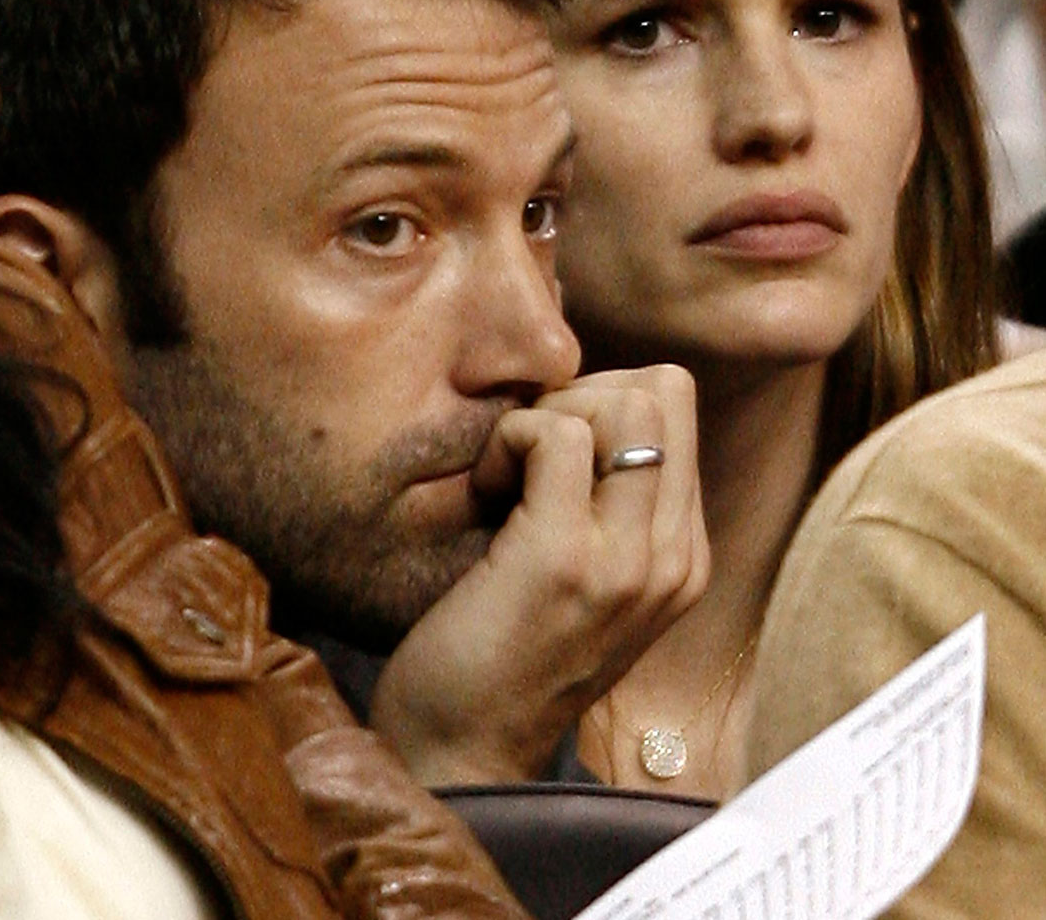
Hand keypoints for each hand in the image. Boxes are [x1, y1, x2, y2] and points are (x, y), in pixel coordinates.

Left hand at [369, 364, 708, 783]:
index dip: (603, 402)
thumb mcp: (586, 576)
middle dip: (583, 394)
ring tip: (507, 477)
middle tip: (527, 453)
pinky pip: (558, 432)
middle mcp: (674, 557)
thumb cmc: (500, 651)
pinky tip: (485, 493)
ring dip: (549, 415)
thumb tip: (584, 399)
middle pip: (665, 391)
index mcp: (683, 555)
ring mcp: (628, 561)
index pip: (676, 409)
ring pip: (628, 401)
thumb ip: (611, 503)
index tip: (550, 452)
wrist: (458, 751)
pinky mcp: (565, 559)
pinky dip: (510, 437)